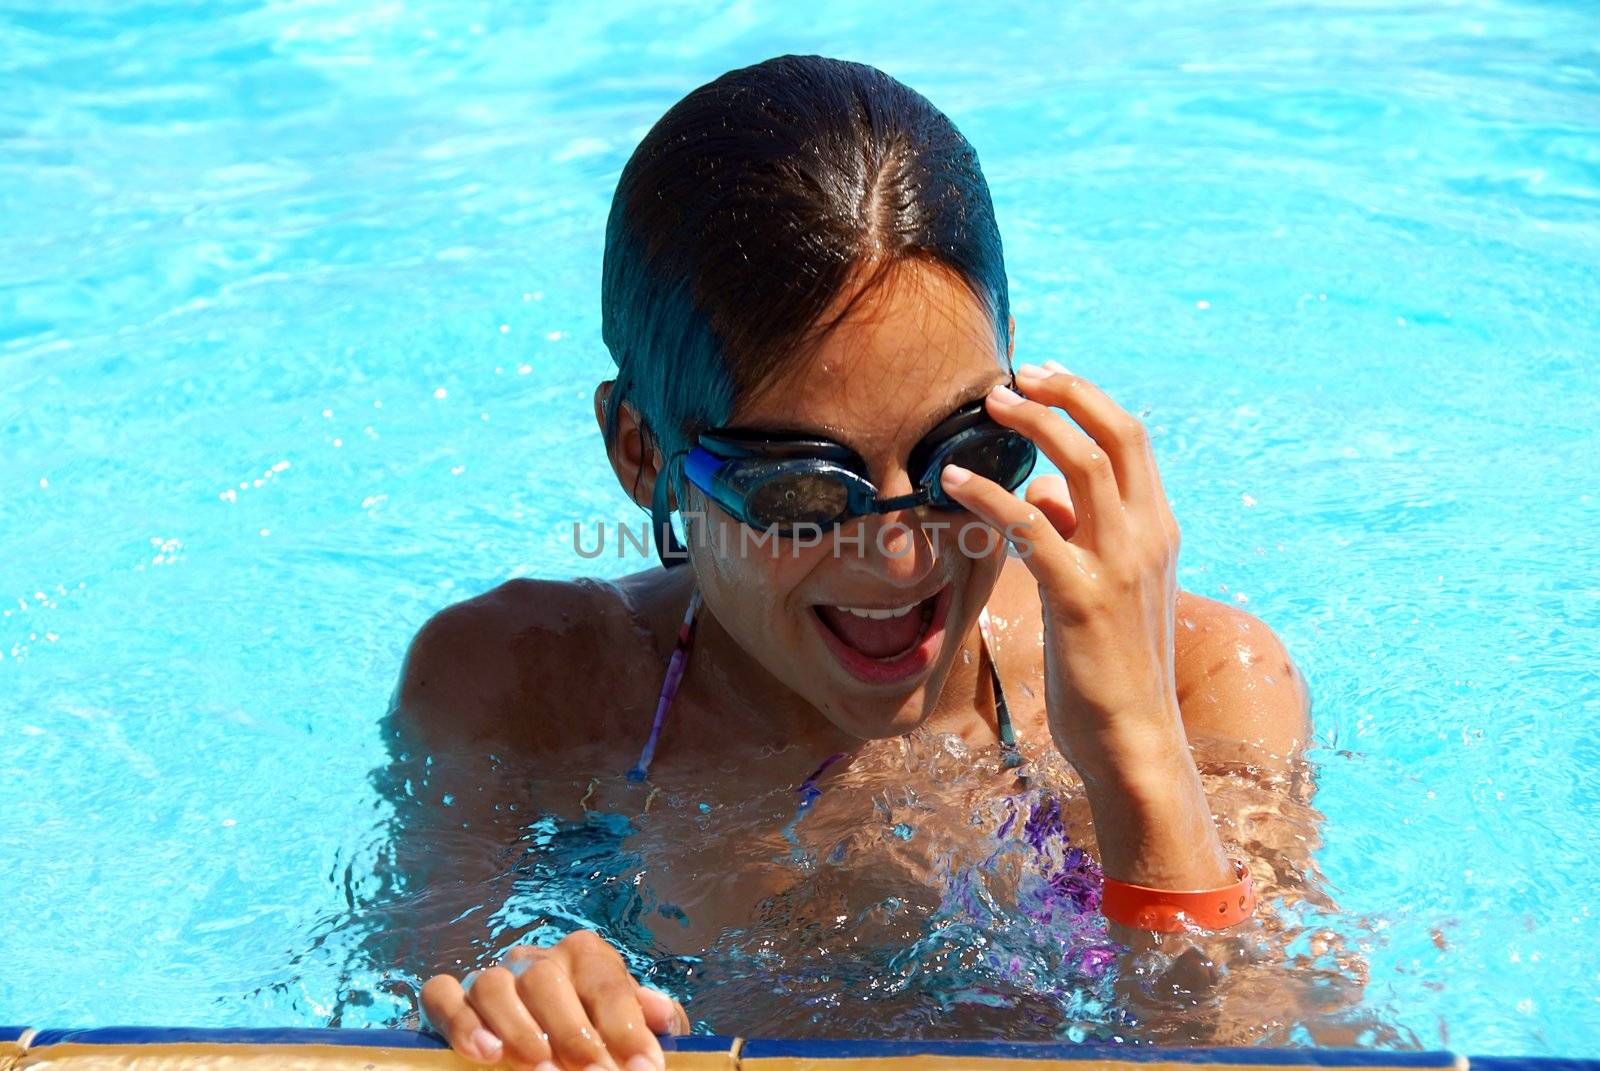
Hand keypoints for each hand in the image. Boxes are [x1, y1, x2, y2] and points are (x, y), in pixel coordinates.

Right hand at [420, 929, 689, 1070]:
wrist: (548, 1042)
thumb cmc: (592, 1030)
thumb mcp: (625, 1024)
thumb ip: (650, 1019)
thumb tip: (665, 1018)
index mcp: (584, 956)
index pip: (606, 981)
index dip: (627, 1027)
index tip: (645, 1069)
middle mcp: (535, 960)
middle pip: (547, 979)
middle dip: (572, 1033)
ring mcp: (490, 978)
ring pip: (493, 986)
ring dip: (517, 1030)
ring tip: (540, 1070)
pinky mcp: (451, 1000)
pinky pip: (444, 995)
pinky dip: (461, 1022)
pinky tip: (484, 1054)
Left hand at [939, 361, 1186, 790]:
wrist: (1136, 740)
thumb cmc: (1113, 668)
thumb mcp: (1104, 590)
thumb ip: (1081, 536)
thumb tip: (1045, 494)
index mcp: (1158, 531)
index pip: (1131, 440)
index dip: (1086, 399)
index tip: (1044, 377)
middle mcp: (1148, 538)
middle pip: (1114, 434)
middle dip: (1065, 394)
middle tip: (1015, 377)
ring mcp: (1120, 565)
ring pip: (1082, 465)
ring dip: (1033, 425)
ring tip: (989, 406)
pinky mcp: (1081, 596)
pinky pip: (1032, 527)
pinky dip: (990, 495)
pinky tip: (952, 483)